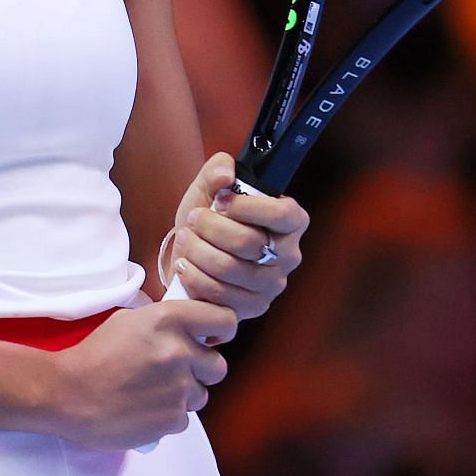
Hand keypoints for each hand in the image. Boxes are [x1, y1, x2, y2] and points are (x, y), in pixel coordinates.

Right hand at [43, 300, 235, 448]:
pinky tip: (144, 408)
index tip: (213, 338)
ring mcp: (178, 388)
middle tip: (176, 371)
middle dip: (201, 370)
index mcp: (169, 319)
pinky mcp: (172, 419)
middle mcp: (179, 351)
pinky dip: (168, 416)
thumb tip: (193, 329)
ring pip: (202, 395)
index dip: (221, 330)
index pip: (225, 319)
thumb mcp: (130, 320)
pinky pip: (184, 419)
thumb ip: (166, 321)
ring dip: (183, 395)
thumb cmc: (95, 354)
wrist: (68, 393)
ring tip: (152, 392)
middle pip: (218, 366)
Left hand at [165, 152, 308, 320]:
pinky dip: (196, 277)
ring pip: (231, 269)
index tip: (220, 202)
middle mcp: (288, 255)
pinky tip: (185, 265)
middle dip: (212, 228)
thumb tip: (225, 175)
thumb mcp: (210, 187)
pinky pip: (221, 295)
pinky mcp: (253, 307)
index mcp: (290, 221)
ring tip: (185, 238)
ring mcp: (272, 284)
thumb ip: (218, 168)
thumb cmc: (210, 218)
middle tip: (193, 219)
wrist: (194, 254)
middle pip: (249, 242)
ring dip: (198, 251)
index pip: (282, 214)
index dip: (247, 207)